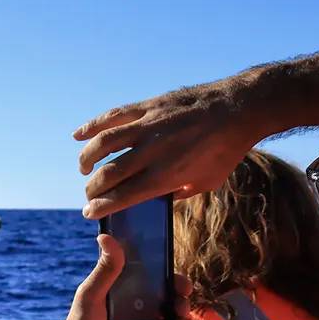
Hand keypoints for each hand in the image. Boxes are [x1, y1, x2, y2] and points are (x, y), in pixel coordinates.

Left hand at [47, 234, 189, 319]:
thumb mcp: (91, 294)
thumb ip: (104, 269)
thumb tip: (105, 236)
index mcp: (121, 290)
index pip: (148, 276)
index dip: (165, 273)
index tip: (175, 271)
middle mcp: (133, 306)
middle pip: (164, 295)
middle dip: (178, 292)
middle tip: (184, 292)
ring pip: (170, 315)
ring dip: (182, 312)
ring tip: (183, 313)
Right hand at [74, 79, 254, 217]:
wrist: (239, 109)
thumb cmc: (226, 151)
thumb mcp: (206, 182)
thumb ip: (178, 193)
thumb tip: (155, 200)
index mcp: (168, 175)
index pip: (123, 196)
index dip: (101, 207)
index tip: (89, 214)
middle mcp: (154, 151)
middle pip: (109, 174)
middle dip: (92, 189)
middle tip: (89, 195)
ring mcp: (149, 125)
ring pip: (104, 144)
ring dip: (87, 158)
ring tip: (83, 168)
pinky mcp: (149, 106)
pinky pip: (114, 115)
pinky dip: (92, 126)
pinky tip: (79, 136)